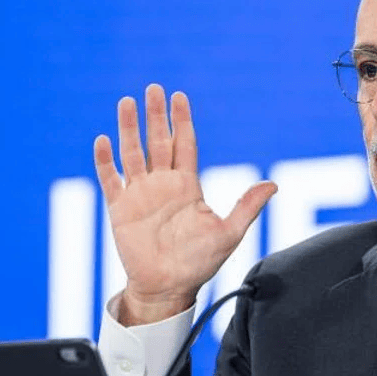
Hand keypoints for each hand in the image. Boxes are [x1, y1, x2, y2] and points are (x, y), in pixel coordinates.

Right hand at [94, 84, 276, 324]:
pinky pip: (111, 179)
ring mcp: (140, 194)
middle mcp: (163, 184)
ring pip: (133, 153)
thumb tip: (273, 185)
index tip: (179, 96)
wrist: (169, 287)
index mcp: (188, 186)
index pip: (185, 144)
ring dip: (129, 129)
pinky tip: (103, 141)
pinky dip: (106, 161)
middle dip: (156, 115)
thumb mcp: (229, 232)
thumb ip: (247, 206)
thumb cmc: (200, 262)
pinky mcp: (120, 208)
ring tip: (126, 103)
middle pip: (158, 141)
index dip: (182, 120)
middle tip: (153, 88)